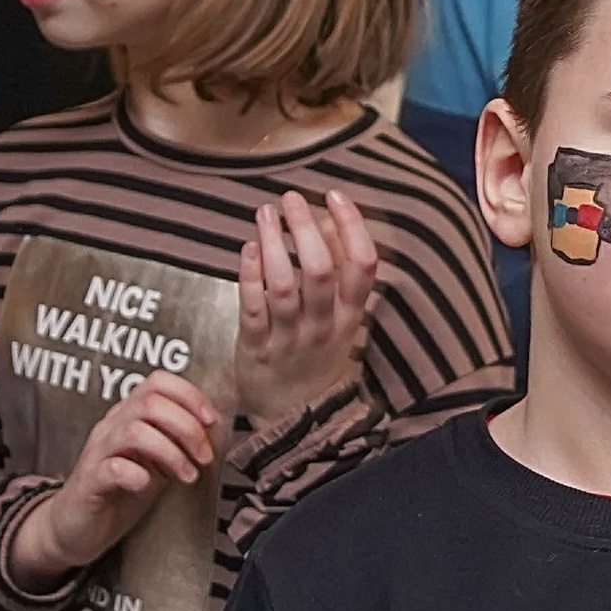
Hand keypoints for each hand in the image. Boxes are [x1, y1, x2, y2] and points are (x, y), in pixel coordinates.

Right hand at [11, 372, 223, 587]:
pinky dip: (136, 475)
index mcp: (130, 416)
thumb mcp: (158, 461)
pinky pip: (112, 468)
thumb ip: (178, 442)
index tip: (211, 422)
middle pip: (150, 403)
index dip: (190, 395)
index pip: (158, 382)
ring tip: (187, 475)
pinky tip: (147, 486)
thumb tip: (213, 431)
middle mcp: (111, 427)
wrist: (77, 527)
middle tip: (204, 456)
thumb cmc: (121, 491)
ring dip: (171, 452)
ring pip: (135, 431)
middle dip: (188, 428)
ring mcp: (98, 453)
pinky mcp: (89, 482)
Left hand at [234, 190, 378, 430]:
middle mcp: (323, 326)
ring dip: (274, 243)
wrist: (292, 414)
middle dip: (305, 228)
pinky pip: (253, 307)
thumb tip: (328, 219)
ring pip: (283, 285)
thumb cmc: (314, 354)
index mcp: (350, 315)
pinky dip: (249, 275)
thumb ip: (336, 270)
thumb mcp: (339, 317)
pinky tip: (248, 248)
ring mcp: (289, 338)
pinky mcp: (257, 347)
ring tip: (266, 213)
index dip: (352, 226)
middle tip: (291, 198)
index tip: (335, 195)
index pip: (362, 265)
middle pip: (320, 270)